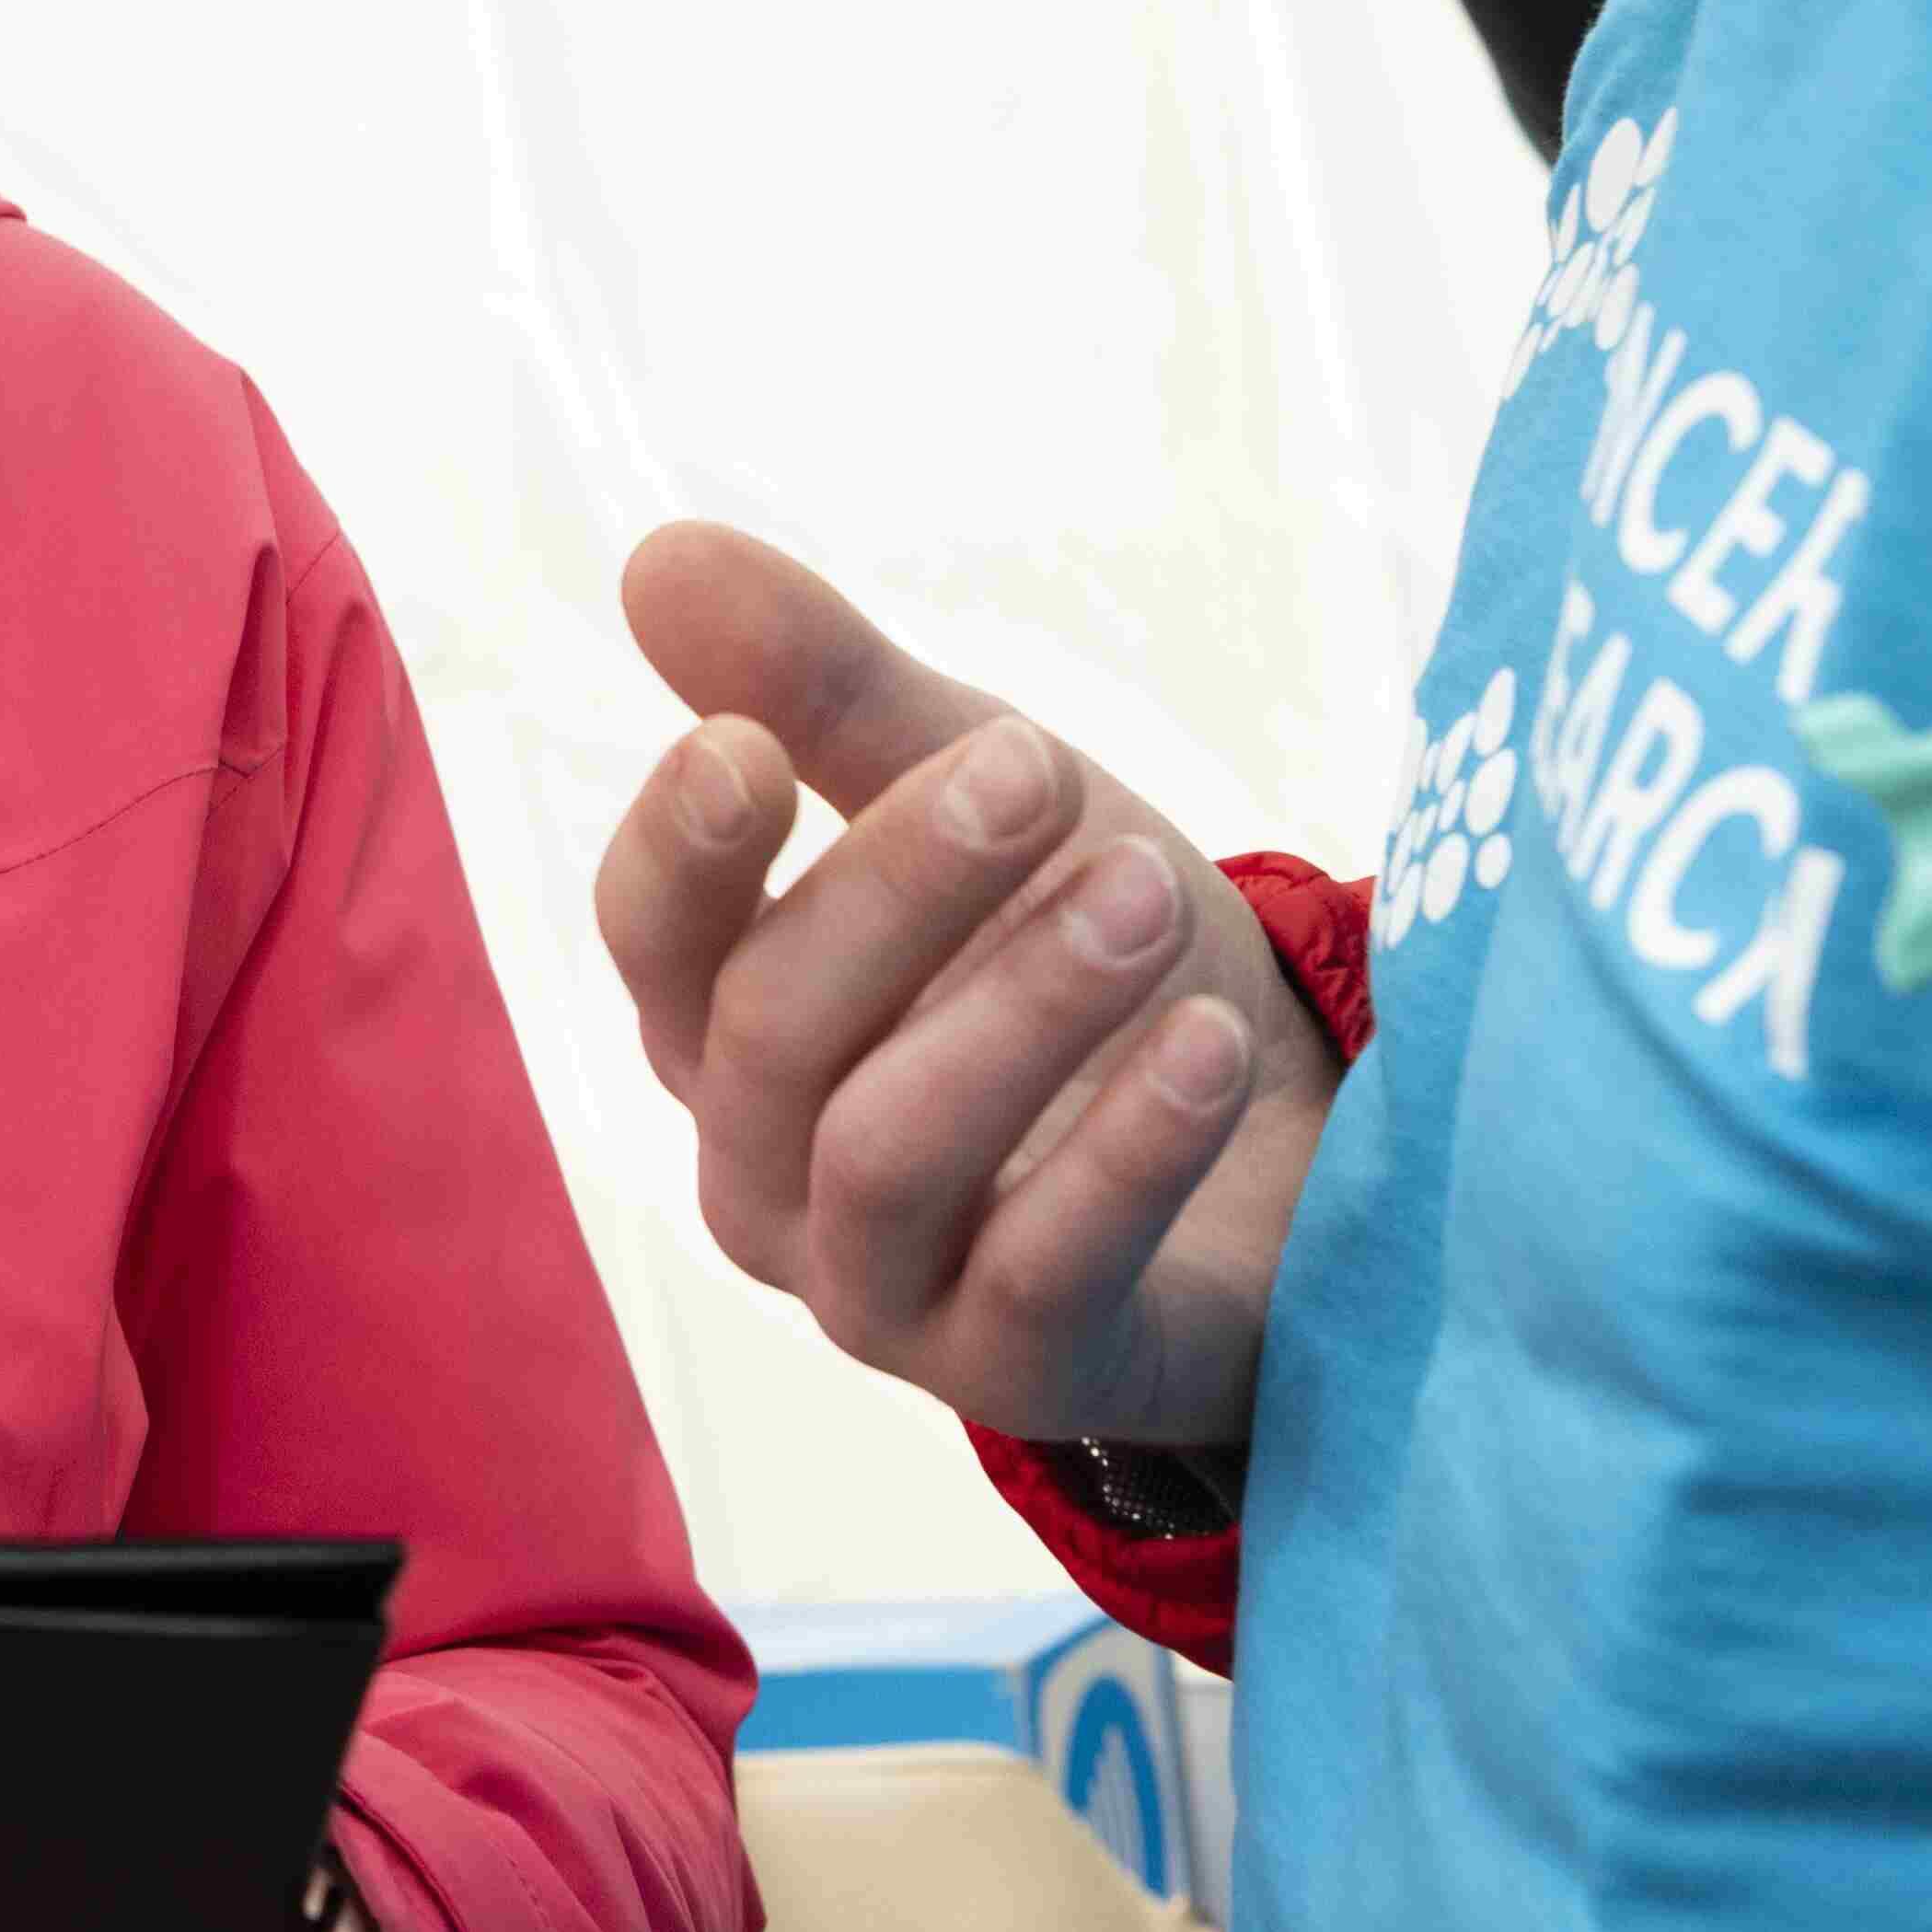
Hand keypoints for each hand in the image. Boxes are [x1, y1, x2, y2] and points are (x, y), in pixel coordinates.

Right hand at [595, 524, 1342, 1455]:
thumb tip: (657, 555)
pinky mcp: (1023, 1375)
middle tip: (1037, 773)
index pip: (649, 941)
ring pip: (887, 1153)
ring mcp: (885, 1291)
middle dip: (897, 890)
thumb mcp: (979, 796)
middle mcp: (771, 1172)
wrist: (1283, 1144)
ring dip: (1016, 1012)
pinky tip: (1205, 1051)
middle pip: (767, 1035)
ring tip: (1145, 896)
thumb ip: (829, 690)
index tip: (749, 746)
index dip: (681, 851)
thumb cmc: (1083, 959)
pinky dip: (1123, 1154)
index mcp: (731, 1024)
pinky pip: (1041, 1276)